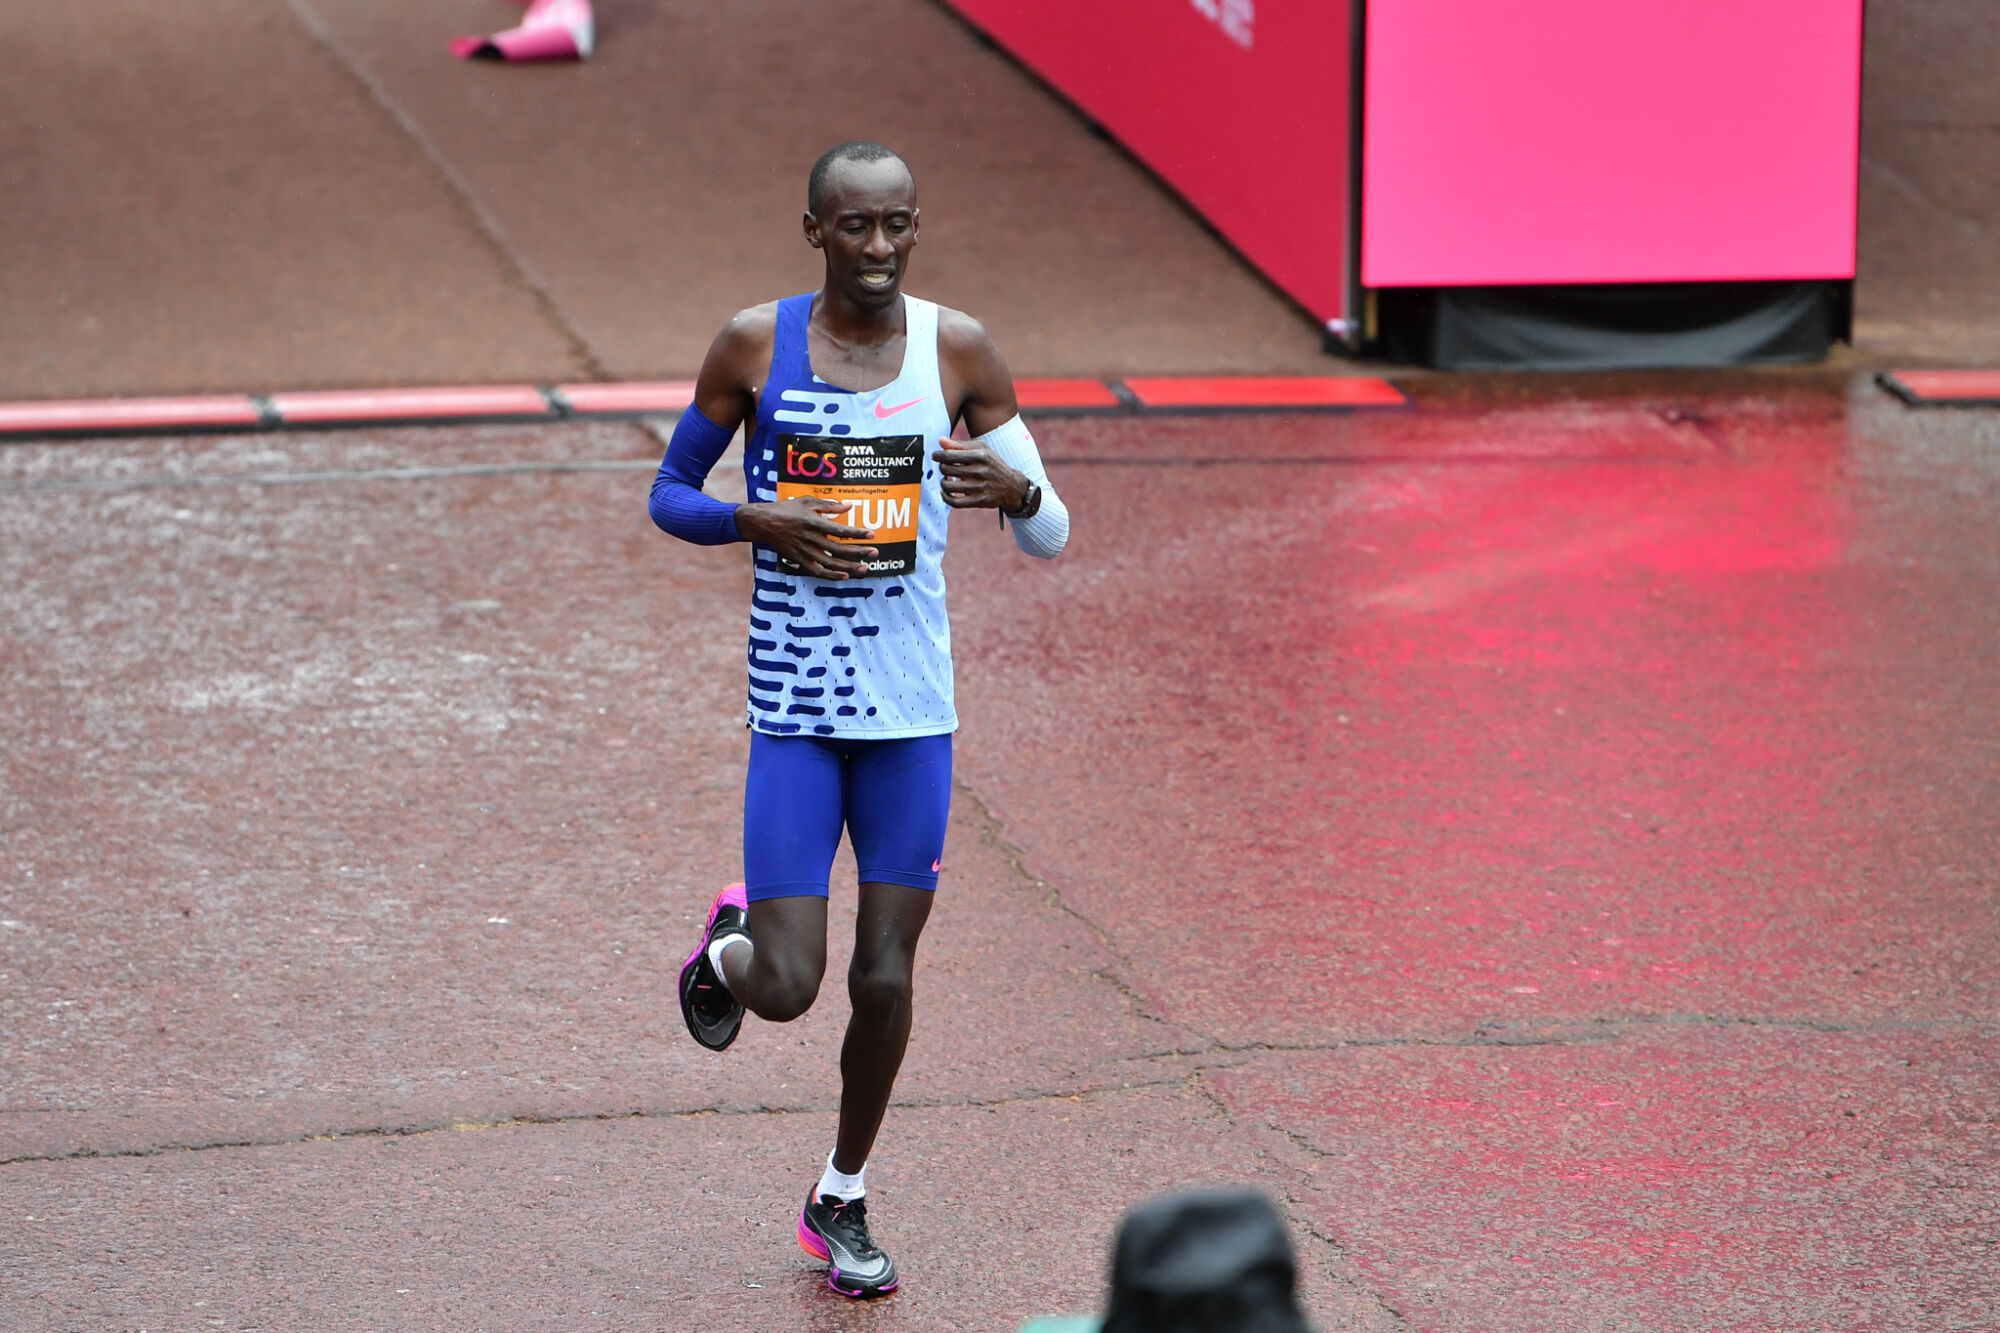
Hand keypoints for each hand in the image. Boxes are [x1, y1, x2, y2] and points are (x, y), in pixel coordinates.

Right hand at [735, 497, 876, 579]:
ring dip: (849, 567)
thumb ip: (829, 505)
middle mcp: (810, 539)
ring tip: (865, 568)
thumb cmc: (786, 509)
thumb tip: (849, 506)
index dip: (857, 533)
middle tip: (875, 553)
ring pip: (831, 563)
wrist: (763, 522)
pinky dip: (832, 576)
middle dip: (859, 552)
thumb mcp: (807, 502)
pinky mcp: (799, 560)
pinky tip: (845, 576)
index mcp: (813, 522)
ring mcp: (804, 551)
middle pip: (839, 549)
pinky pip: (817, 571)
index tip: (872, 535)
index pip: (840, 530)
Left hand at [932, 437, 1028, 511]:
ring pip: (947, 486)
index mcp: (980, 455)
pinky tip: (946, 492)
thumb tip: (940, 440)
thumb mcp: (981, 449)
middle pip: (946, 469)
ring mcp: (979, 488)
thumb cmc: (993, 464)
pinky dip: (945, 496)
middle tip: (945, 467)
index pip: (949, 455)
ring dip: (943, 482)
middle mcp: (980, 471)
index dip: (938, 455)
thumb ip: (960, 444)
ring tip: (947, 479)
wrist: (1011, 485)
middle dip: (942, 468)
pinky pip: (954, 501)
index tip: (936, 456)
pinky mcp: (979, 501)